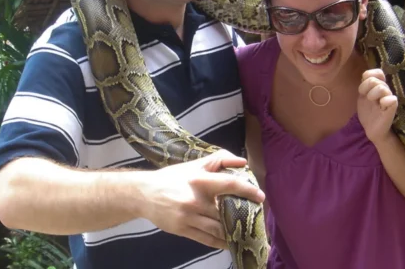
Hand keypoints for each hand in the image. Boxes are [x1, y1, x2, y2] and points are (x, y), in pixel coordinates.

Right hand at [138, 150, 264, 249]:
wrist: (144, 194)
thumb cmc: (172, 178)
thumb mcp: (193, 165)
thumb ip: (218, 160)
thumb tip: (243, 162)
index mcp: (199, 180)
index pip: (229, 184)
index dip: (247, 190)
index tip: (261, 197)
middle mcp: (195, 199)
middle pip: (226, 212)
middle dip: (243, 216)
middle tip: (256, 219)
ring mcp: (188, 217)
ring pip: (218, 229)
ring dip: (234, 233)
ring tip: (247, 234)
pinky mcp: (182, 229)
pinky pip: (207, 239)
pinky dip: (221, 242)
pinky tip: (230, 242)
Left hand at [357, 68, 398, 144]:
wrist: (372, 129)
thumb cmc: (368, 112)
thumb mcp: (362, 97)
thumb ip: (364, 86)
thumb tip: (366, 75)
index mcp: (378, 86)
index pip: (378, 72)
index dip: (369, 76)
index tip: (363, 89)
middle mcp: (385, 90)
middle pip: (376, 80)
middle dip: (367, 87)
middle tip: (367, 97)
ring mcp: (389, 98)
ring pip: (382, 88)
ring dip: (373, 94)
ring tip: (373, 101)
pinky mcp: (392, 108)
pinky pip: (391, 99)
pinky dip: (385, 101)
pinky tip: (381, 105)